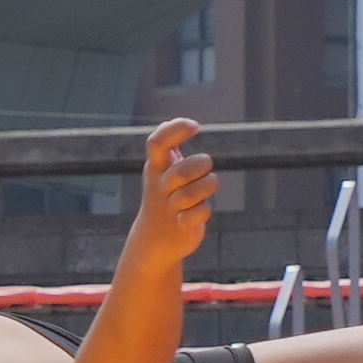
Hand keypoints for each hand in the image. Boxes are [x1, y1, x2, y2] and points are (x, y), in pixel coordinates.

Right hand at [127, 118, 215, 266]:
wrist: (154, 239)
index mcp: (156, 168)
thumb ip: (172, 146)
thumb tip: (186, 123)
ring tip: (208, 184)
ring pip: (189, 194)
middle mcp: (159, 187)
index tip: (195, 126)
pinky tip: (200, 210)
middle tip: (205, 166)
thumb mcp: (163, 169)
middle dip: (200, 165)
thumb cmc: (166, 195)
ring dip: (207, 185)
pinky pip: (196, 216)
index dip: (175, 130)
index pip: (156, 143)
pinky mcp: (181, 227)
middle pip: (181, 171)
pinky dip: (203, 211)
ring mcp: (169, 208)